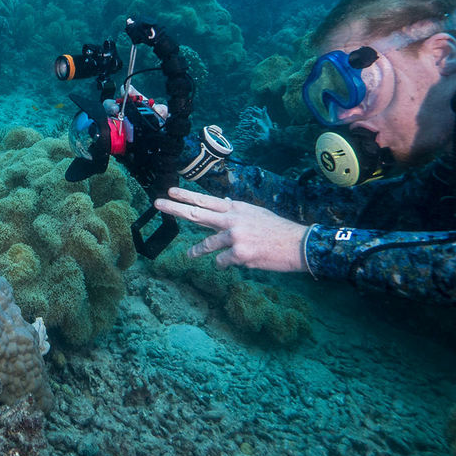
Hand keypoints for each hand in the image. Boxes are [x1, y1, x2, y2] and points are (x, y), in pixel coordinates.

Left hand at [153, 187, 309, 271]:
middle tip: (157, 204)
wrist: (298, 245)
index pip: (206, 201)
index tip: (170, 191)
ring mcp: (235, 237)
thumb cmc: (277, 229)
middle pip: (197, 213)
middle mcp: (232, 220)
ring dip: (197, 251)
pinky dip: (226, 264)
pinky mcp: (240, 254)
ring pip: (207, 245)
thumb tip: (222, 203)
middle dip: (175, 208)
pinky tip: (236, 263)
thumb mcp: (256, 213)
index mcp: (236, 209)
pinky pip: (222, 262)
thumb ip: (236, 210)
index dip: (187, 196)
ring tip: (189, 255)